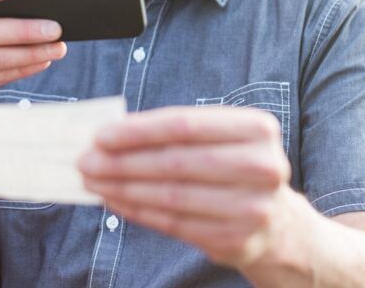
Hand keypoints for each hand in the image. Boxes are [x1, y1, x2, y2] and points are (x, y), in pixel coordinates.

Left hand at [79, 106, 292, 268]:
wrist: (279, 224)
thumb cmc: (232, 167)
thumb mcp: (217, 138)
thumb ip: (172, 133)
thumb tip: (108, 134)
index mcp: (257, 129)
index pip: (185, 125)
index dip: (138, 130)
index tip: (100, 135)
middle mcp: (262, 167)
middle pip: (176, 162)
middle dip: (123, 162)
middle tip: (85, 161)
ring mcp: (253, 208)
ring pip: (171, 196)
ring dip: (123, 188)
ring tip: (93, 181)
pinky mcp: (237, 240)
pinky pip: (174, 224)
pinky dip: (138, 211)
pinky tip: (115, 201)